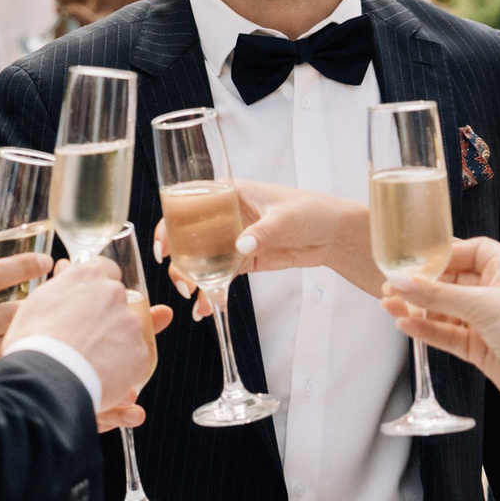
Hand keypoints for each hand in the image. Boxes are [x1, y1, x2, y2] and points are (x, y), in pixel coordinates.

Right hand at [4, 258, 161, 426]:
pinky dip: (122, 366)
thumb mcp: (37, 303)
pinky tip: (101, 376)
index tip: (90, 301)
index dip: (97, 287)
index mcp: (86, 276)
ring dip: (115, 340)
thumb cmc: (33, 343)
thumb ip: (60, 283)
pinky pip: (134, 357)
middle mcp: (113, 292)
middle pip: (117, 300)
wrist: (47, 379)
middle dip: (106, 314)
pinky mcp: (140, 351)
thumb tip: (65, 266)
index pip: (103, 269)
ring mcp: (130, 321)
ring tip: (90, 362)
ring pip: (128, 329)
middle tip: (85, 337)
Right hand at [157, 179, 378, 311]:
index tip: (164, 245)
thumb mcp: (286, 218)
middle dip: (179, 257)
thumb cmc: (312, 211)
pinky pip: (220, 275)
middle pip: (189, 234)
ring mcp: (233, 239)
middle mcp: (226, 215)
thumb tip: (240, 247)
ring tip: (195, 296)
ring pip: (201, 257)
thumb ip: (263, 233)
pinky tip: (207, 307)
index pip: (191, 200)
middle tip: (182, 280)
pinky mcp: (243, 260)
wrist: (334, 235)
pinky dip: (212, 290)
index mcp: (231, 193)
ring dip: (193, 277)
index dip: (171, 219)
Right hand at [383, 237, 499, 419]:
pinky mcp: (480, 349)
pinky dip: (426, 329)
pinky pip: (447, 335)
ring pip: (446, 311)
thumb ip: (438, 294)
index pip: (474, 251)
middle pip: (453, 282)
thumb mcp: (481, 304)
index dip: (448, 253)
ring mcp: (487, 323)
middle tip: (393, 284)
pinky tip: (405, 324)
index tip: (420, 258)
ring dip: (418, 308)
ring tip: (388, 305)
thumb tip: (400, 280)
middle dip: (423, 283)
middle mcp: (496, 295)